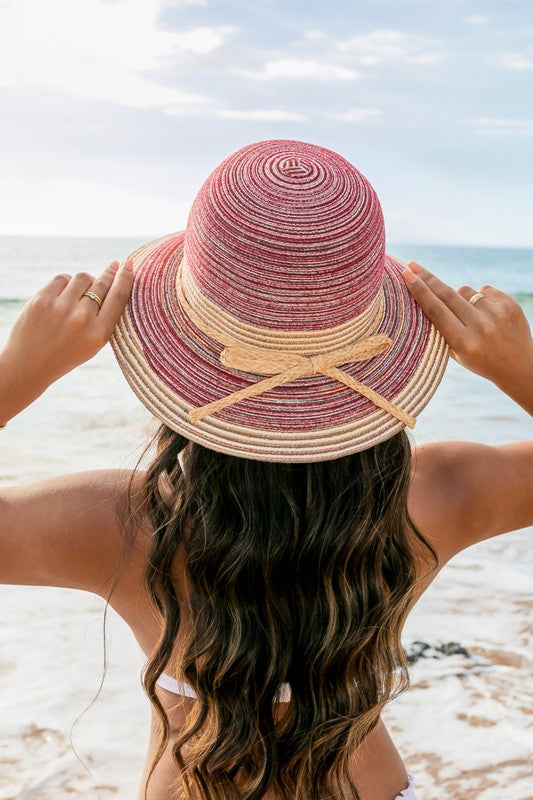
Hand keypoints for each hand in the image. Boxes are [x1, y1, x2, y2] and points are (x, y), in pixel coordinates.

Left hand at [0, 259, 133, 424]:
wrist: (28, 365)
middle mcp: (81, 319)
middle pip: (102, 284)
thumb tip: (113, 282)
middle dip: (109, 273)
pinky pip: (61, 278)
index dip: (125, 278)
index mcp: (99, 334)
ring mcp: (60, 308)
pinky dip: (66, 283)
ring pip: (82, 278)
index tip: (128, 265)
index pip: (118, 297)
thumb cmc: (65, 354)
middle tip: (114, 265)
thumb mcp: (93, 344)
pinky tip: (65, 293)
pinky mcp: (41, 300)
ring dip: (85, 281)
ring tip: (82, 292)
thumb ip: (105, 319)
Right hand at [402, 261, 532, 414]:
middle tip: (412, 265)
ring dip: (460, 297)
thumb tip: (425, 293)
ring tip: (470, 316)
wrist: (519, 366)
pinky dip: (480, 298)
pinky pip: (484, 289)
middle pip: (447, 295)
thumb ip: (442, 328)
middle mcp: (481, 328)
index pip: (436, 311)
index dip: (420, 291)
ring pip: (465, 290)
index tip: (407, 274)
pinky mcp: (510, 304)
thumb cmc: (480, 359)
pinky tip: (487, 314)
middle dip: (427, 278)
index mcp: (463, 343)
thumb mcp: (456, 353)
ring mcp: (497, 314)